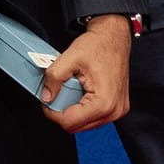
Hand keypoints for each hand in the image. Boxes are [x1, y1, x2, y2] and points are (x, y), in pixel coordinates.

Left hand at [43, 14, 130, 132]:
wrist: (114, 37)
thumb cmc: (99, 45)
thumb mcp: (70, 57)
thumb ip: (54, 77)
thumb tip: (46, 96)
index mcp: (103, 102)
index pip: (69, 122)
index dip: (52, 113)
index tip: (47, 100)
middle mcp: (114, 110)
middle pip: (76, 127)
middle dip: (62, 113)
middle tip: (56, 94)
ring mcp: (117, 111)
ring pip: (84, 125)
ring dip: (73, 112)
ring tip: (71, 91)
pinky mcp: (117, 108)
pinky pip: (93, 118)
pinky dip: (83, 109)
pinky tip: (81, 94)